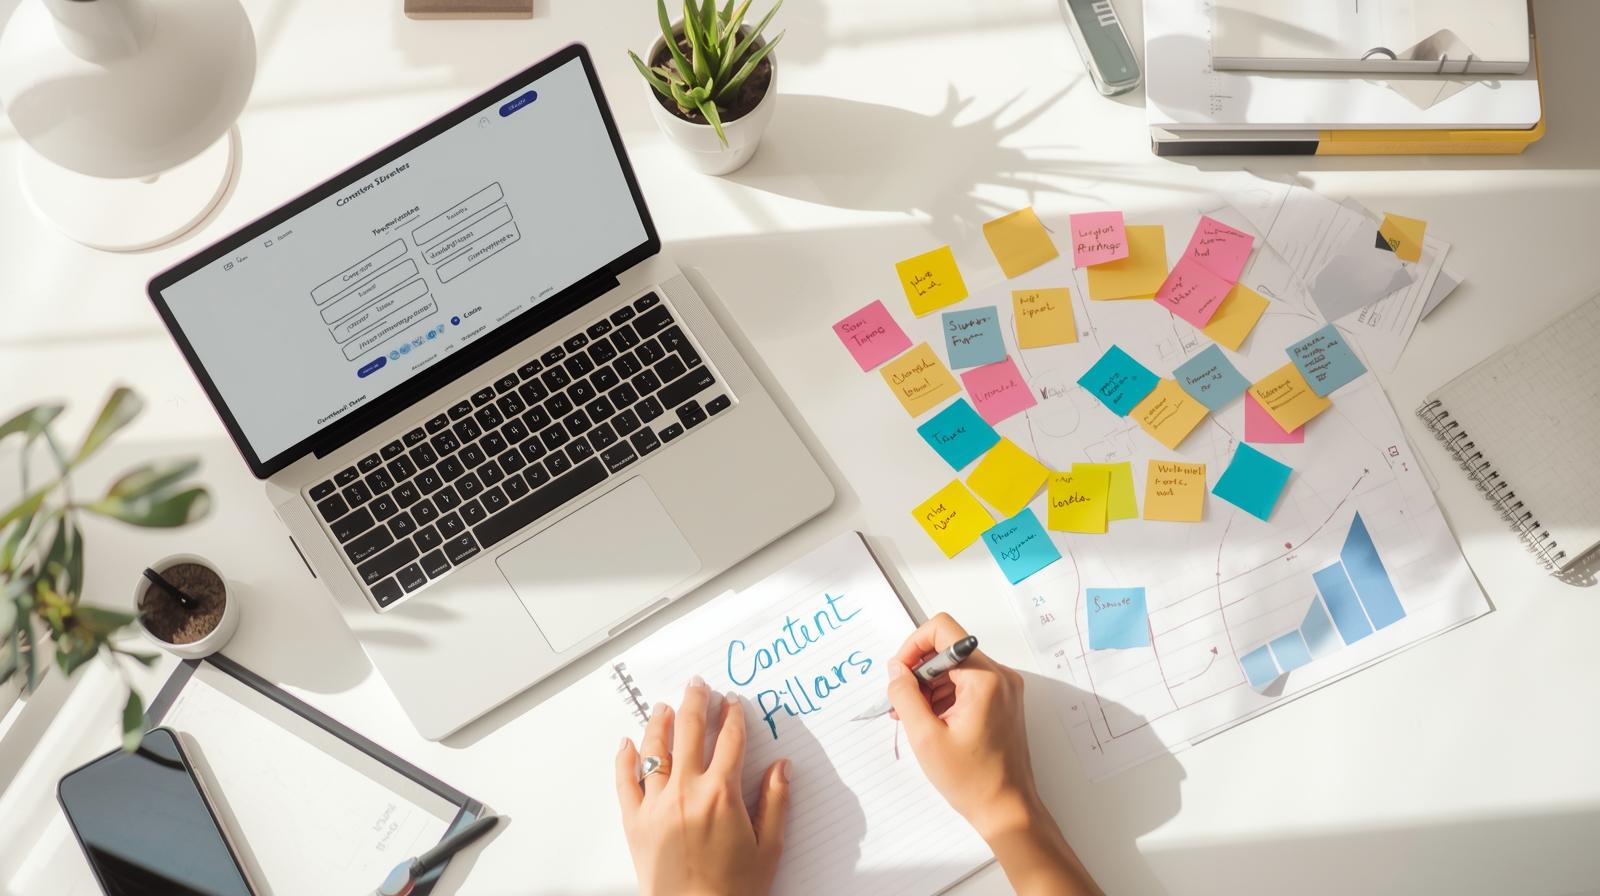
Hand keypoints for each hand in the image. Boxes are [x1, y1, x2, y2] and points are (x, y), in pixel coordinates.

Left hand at [614, 677, 789, 895]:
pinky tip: (627, 743)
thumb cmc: (734, 890)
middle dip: (696, 703)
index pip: (731, 740)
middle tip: (698, 686)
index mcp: (722, 795)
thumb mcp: (769, 846)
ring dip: (660, 722)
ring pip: (654, 750)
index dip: (734, 716)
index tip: (733, 703)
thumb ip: (776, 801)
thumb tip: (782, 767)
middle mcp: (687, 792)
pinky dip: (624, 759)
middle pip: (690, 732)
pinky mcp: (635, 822)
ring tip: (664, 707)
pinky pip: (625, 782)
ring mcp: (657, 805)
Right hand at [885, 614, 1100, 895]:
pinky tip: (930, 721)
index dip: (913, 646)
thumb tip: (896, 669)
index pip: (943, 630)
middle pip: (948, 650)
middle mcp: (1000, 675)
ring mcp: (1004, 688)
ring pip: (956, 667)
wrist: (1007, 809)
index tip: (899, 674)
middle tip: (900, 703)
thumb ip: (905, 696)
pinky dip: (945, 695)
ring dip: (929, 685)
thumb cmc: (971, 779)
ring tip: (912, 718)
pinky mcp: (1002, 701)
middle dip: (918, 671)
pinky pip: (967, 683)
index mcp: (984, 678)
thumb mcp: (926, 737)